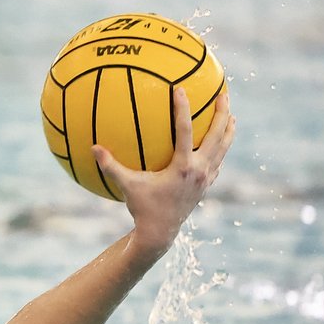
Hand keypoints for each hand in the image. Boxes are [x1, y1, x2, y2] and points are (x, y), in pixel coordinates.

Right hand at [93, 87, 234, 262]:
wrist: (160, 233)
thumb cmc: (142, 208)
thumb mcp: (127, 186)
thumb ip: (111, 167)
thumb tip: (93, 148)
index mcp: (182, 167)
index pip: (185, 131)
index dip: (182, 109)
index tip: (180, 89)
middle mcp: (199, 170)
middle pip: (216, 136)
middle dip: (221, 114)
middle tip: (223, 94)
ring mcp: (205, 178)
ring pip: (223, 149)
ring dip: (228, 130)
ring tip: (231, 115)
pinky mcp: (206, 186)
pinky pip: (218, 162)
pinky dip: (221, 150)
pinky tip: (220, 143)